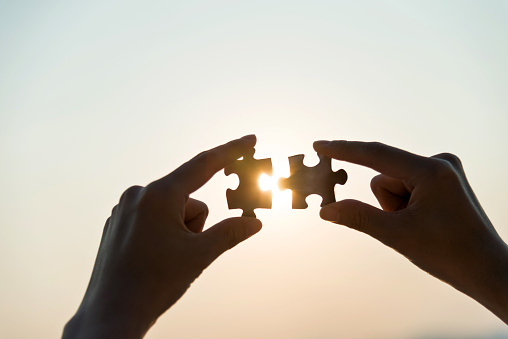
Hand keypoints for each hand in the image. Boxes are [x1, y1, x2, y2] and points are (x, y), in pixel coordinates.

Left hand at [63, 135, 261, 338]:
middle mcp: (138, 194)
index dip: (230, 151)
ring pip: (171, 210)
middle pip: (188, 198)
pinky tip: (152, 257)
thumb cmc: (154, 283)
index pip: (203, 165)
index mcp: (159, 195)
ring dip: (179, 231)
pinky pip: (153, 218)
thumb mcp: (200, 255)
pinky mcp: (118, 222)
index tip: (248, 140)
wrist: (112, 313)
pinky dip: (162, 232)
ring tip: (165, 259)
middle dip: (196, 223)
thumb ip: (230, 233)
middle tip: (185, 252)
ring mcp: (125, 208)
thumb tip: (254, 223)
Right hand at [314, 140, 507, 323]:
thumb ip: (358, 217)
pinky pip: (406, 185)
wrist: (486, 270)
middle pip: (384, 177)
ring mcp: (443, 170)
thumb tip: (326, 210)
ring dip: (396, 206)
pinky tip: (425, 221)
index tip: (320, 145)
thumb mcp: (397, 235)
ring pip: (393, 183)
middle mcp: (439, 162)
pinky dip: (405, 203)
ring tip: (419, 226)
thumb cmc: (448, 254)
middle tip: (405, 226)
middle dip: (387, 203)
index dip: (344, 150)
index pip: (377, 155)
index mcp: (431, 172)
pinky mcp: (443, 179)